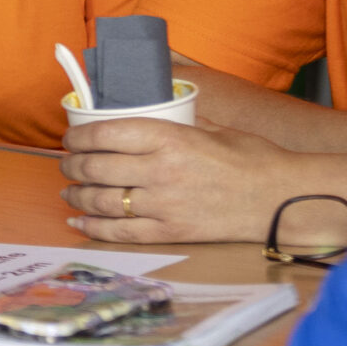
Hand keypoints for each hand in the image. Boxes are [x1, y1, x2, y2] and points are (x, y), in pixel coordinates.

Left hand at [59, 116, 304, 243]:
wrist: (279, 199)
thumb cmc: (252, 158)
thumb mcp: (212, 127)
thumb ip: (178, 121)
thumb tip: (153, 113)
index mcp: (170, 138)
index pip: (107, 134)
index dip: (79, 136)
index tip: (70, 137)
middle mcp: (161, 171)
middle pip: (98, 168)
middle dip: (73, 166)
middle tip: (67, 163)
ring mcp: (163, 205)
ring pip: (102, 201)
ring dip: (77, 196)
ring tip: (68, 191)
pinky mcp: (170, 233)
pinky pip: (120, 232)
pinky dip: (93, 227)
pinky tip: (79, 221)